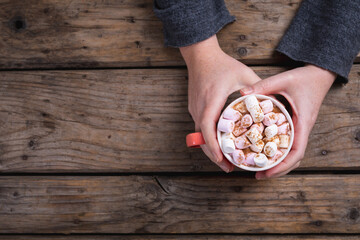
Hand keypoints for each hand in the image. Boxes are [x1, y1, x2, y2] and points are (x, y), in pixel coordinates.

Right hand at [181, 35, 261, 172]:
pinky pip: (199, 127)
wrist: (200, 55)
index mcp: (212, 100)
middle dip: (213, 155)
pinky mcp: (193, 108)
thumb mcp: (243, 74)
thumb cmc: (222, 64)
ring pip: (198, 135)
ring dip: (210, 148)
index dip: (214, 146)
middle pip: (201, 138)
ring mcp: (194, 108)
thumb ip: (257, 89)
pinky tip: (219, 141)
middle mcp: (199, 107)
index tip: (222, 160)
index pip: (208, 128)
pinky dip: (208, 138)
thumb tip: (273, 104)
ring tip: (224, 159)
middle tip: (228, 167)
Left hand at [240, 64, 335, 178]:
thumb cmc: (304, 77)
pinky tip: (264, 153)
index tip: (267, 172)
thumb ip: (263, 86)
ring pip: (292, 154)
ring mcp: (300, 129)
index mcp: (303, 122)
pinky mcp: (295, 126)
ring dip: (278, 164)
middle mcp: (302, 129)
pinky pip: (288, 144)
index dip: (282, 165)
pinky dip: (278, 152)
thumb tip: (242, 94)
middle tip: (257, 175)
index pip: (296, 151)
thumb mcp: (283, 80)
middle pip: (294, 158)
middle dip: (277, 170)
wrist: (319, 74)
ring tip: (259, 170)